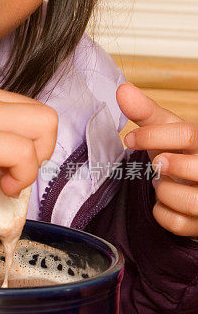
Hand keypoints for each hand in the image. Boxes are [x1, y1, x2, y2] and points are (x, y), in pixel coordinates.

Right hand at [0, 73, 57, 199]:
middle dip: (41, 152)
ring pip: (44, 126)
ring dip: (35, 163)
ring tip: (5, 184)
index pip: (20, 111)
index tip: (1, 170)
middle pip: (44, 115)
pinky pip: (21, 153)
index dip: (21, 144)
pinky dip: (20, 176)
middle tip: (11, 176)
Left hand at [117, 82, 197, 236]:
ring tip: (162, 183)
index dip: (153, 136)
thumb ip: (145, 112)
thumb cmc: (181, 151)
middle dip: (166, 166)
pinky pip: (178, 223)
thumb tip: (122, 89)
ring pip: (188, 200)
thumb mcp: (167, 130)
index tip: (129, 139)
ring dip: (164, 192)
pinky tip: (163, 202)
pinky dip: (161, 212)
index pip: (187, 134)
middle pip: (195, 168)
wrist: (195, 182)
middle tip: (156, 165)